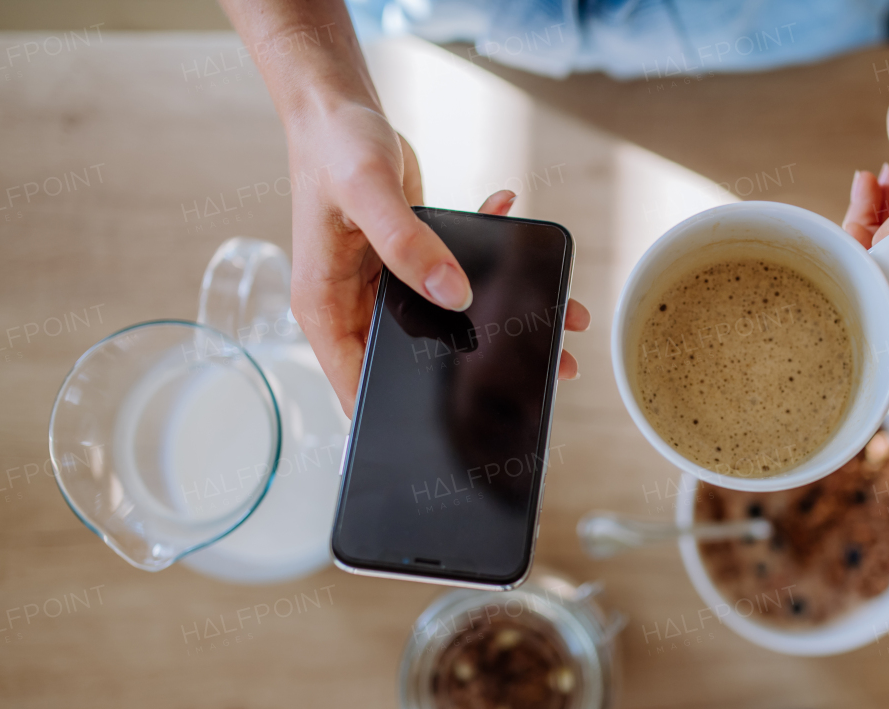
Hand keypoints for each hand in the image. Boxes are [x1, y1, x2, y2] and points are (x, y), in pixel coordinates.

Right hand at [287, 101, 588, 415]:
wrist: (338, 106)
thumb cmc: (333, 144)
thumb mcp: (367, 191)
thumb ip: (409, 244)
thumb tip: (455, 294)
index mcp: (327, 307)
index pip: (359, 385)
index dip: (401, 412)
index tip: (464, 421)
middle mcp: (355, 305)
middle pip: (415, 359)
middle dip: (479, 364)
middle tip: (547, 367)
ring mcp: (385, 287)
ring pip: (447, 322)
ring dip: (501, 315)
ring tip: (561, 316)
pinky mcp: (410, 263)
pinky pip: (455, 278)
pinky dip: (490, 256)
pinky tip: (512, 219)